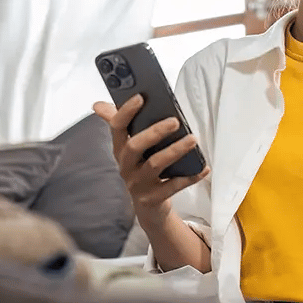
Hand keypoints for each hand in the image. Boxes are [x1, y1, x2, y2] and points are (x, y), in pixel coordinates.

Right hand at [92, 95, 208, 227]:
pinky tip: (203, 168)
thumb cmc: (141, 168)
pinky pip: (173, 186)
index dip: (126, 111)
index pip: (117, 126)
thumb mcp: (129, 147)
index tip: (141, 97)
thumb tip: (98, 104)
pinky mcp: (153, 198)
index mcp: (120, 149)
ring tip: (192, 139)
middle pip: (135, 145)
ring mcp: (139, 183)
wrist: (148, 205)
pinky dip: (190, 177)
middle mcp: (126, 166)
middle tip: (175, 121)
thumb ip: (119, 124)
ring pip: (155, 165)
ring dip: (175, 151)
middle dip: (154, 131)